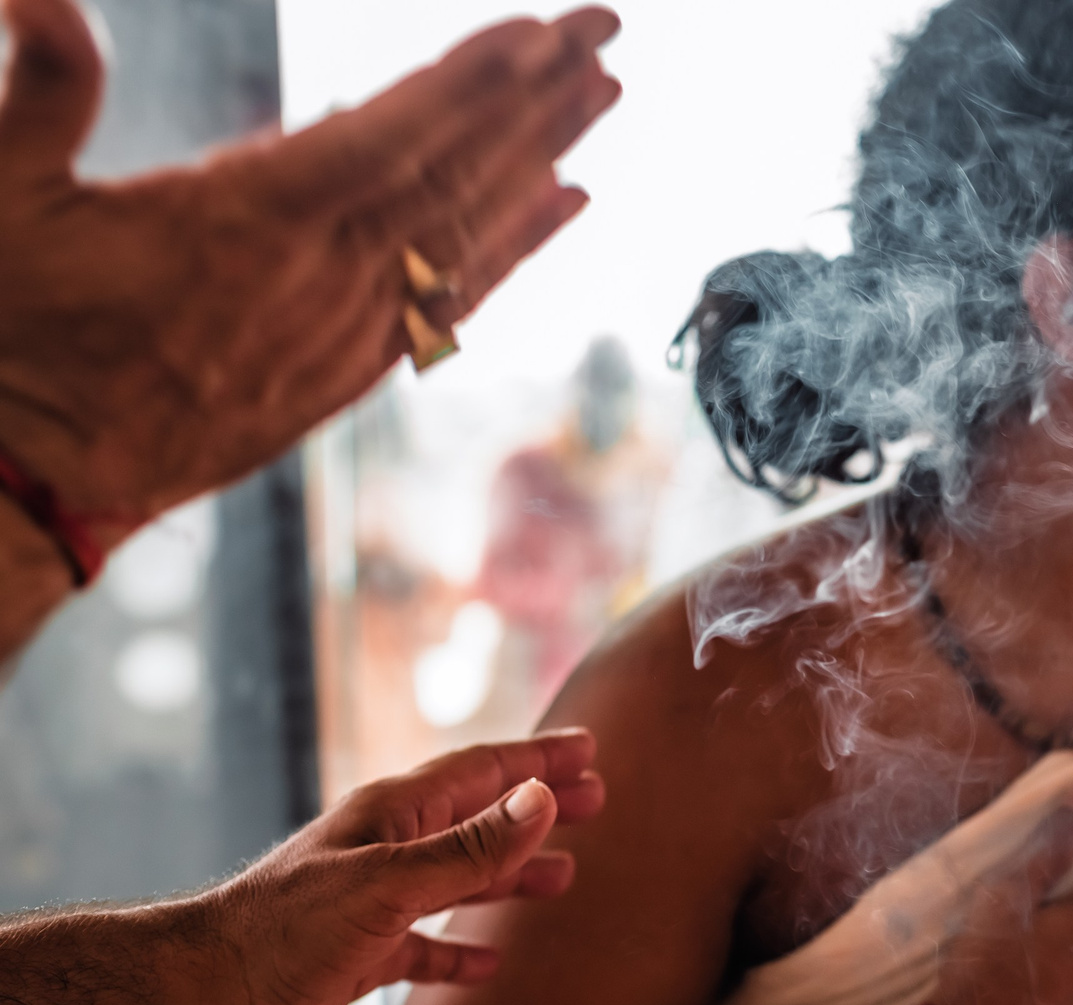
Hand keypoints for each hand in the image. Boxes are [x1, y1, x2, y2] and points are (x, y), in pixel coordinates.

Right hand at [0, 0, 620, 539]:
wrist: (42, 483)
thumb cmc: (16, 333)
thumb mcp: (2, 197)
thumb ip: (40, 88)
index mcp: (244, 223)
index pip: (387, 137)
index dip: (468, 83)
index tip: (538, 33)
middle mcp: (318, 279)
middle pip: (453, 173)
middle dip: (536, 97)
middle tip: (604, 28)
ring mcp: (344, 331)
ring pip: (467, 231)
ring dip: (541, 155)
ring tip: (601, 90)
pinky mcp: (351, 370)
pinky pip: (455, 298)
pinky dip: (515, 246)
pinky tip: (565, 200)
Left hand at [186, 730, 605, 1004]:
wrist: (208, 990)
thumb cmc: (287, 928)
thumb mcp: (391, 882)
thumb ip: (471, 845)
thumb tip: (542, 800)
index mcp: (395, 816)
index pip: (482, 772)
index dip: (537, 761)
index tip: (589, 751)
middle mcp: (389, 850)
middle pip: (479, 820)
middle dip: (537, 810)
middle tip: (597, 801)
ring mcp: (376, 902)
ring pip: (460, 880)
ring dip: (511, 875)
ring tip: (563, 878)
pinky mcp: (362, 953)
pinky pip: (426, 946)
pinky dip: (461, 951)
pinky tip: (489, 964)